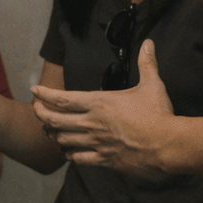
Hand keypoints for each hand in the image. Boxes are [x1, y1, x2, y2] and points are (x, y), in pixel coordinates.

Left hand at [30, 40, 177, 175]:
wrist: (168, 145)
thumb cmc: (159, 114)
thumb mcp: (152, 84)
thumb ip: (146, 63)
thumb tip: (148, 42)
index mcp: (99, 103)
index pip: (63, 99)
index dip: (45, 94)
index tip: (34, 90)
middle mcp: (93, 123)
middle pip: (56, 120)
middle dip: (41, 115)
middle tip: (36, 110)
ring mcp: (97, 143)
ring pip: (64, 140)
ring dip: (53, 135)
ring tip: (49, 131)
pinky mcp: (105, 160)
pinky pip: (79, 159)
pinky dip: (70, 154)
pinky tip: (68, 152)